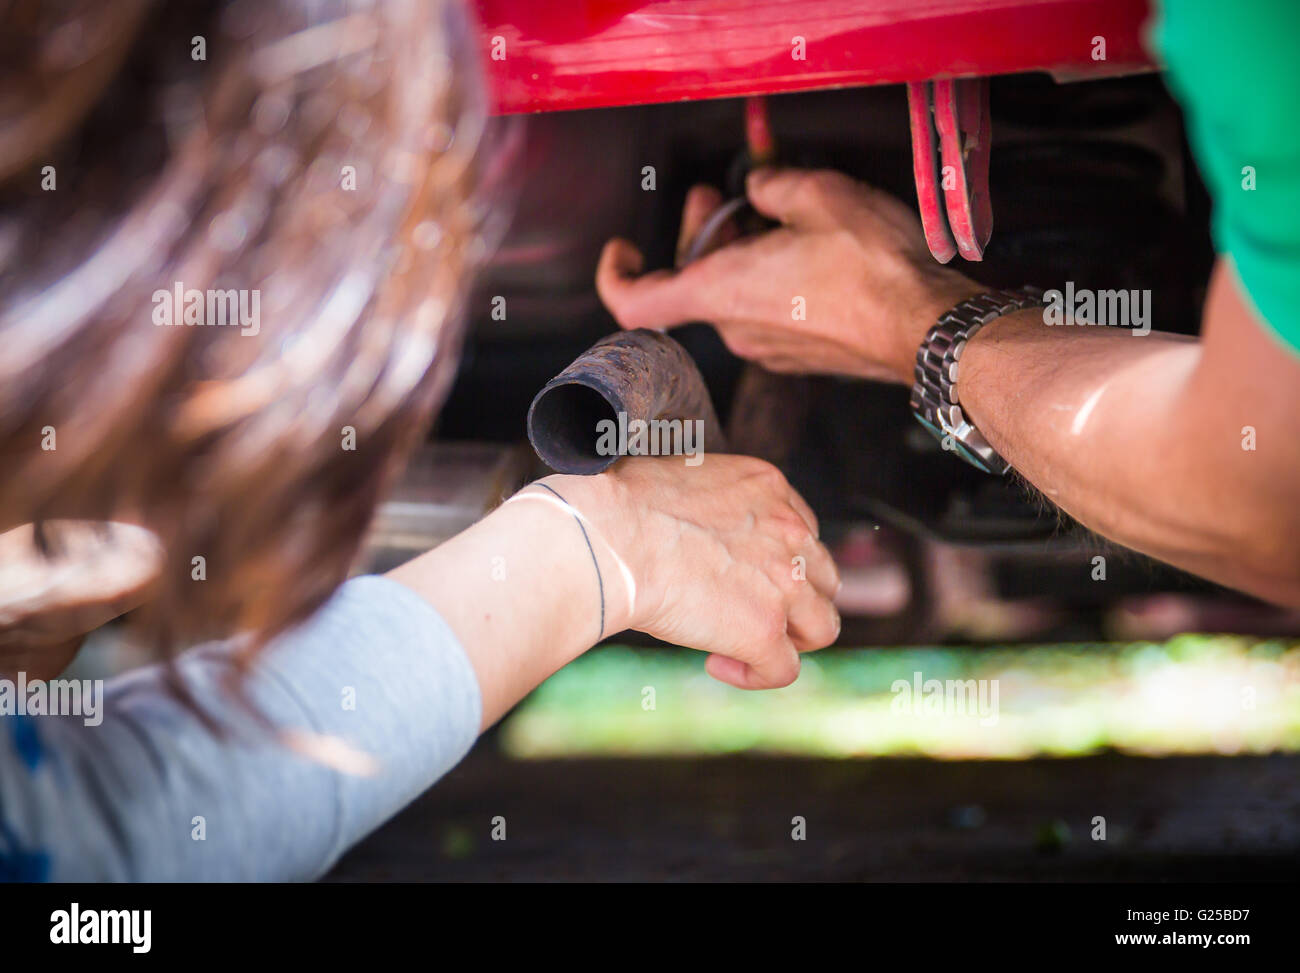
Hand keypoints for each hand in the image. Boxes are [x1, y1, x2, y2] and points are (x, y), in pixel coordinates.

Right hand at [545, 454, 839, 688]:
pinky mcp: (763, 630)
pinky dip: (756, 675)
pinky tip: (717, 663)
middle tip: (749, 612)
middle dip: (794, 600)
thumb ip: (709, 504)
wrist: (606, 536)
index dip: (778, 561)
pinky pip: (784, 670)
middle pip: (822, 578)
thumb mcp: (681, 480)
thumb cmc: (617, 505)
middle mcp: (789, 531)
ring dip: (788, 640)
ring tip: (743, 644)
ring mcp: (783, 583)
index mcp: (768, 486)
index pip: (803, 532)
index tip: (742, 575)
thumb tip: (689, 531)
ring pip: (822, 626)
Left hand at [596, 168, 981, 383]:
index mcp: (720, 292)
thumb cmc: (870, 266)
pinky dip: (770, 281)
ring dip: (740, 255)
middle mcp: (736, 329)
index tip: (624, 248)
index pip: (635, 301)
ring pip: (733, 297)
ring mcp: (769, 349)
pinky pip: (768, 314)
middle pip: (693, 284)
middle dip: (700, 235)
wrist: (927, 328)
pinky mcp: (802, 358)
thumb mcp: (818, 195)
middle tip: (717, 196)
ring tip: (771, 215)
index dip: (616, 275)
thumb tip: (759, 189)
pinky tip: (806, 252)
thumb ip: (771, 187)